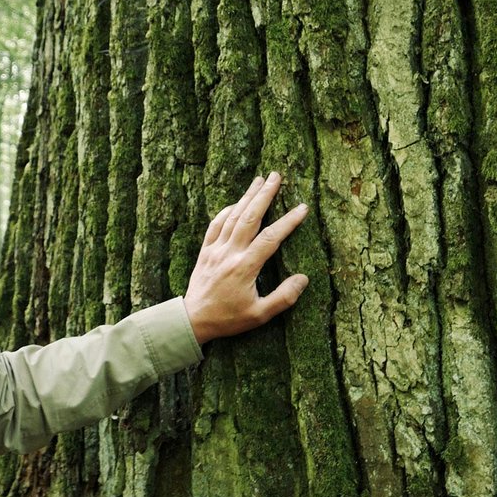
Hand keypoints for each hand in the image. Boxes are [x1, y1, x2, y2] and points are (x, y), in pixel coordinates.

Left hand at [183, 172, 309, 343]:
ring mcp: (215, 250)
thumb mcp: (259, 315)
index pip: (270, 238)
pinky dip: (227, 211)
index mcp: (244, 267)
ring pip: (232, 216)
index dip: (288, 221)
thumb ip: (283, 298)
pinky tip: (236, 203)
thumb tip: (304, 278)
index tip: (303, 208)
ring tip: (259, 179)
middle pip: (249, 217)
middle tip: (276, 176)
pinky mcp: (205, 251)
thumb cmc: (228, 319)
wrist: (193, 320)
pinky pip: (215, 224)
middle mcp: (229, 253)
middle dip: (264, 195)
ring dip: (246, 196)